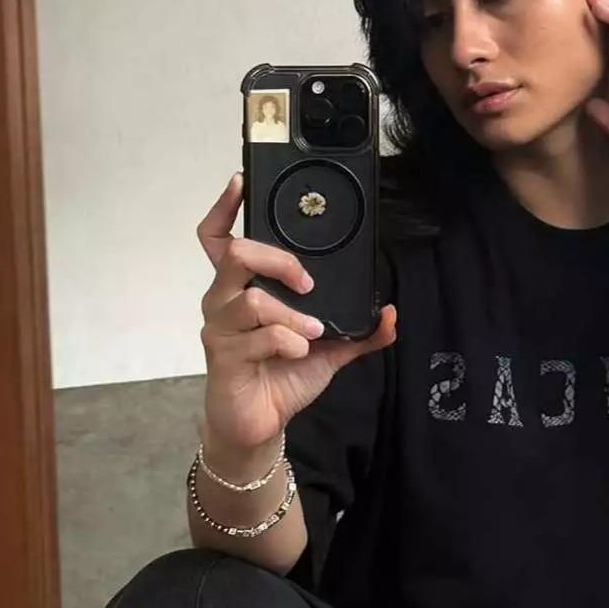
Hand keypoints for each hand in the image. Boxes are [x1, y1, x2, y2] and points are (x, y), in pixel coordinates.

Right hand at [196, 172, 396, 454]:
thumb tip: (390, 313)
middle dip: (280, 261)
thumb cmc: (285, 375)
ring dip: (293, 316)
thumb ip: (359, 330)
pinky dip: (289, 341)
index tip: (241, 182)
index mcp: (242, 288)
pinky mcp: (223, 357)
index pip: (218, 238)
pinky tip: (300, 352)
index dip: (225, 208)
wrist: (261, 425)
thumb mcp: (330, 349)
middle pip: (236, 254)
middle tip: (309, 283)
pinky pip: (258, 338)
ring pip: (252, 300)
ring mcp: (220, 327)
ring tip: (313, 333)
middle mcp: (224, 300)